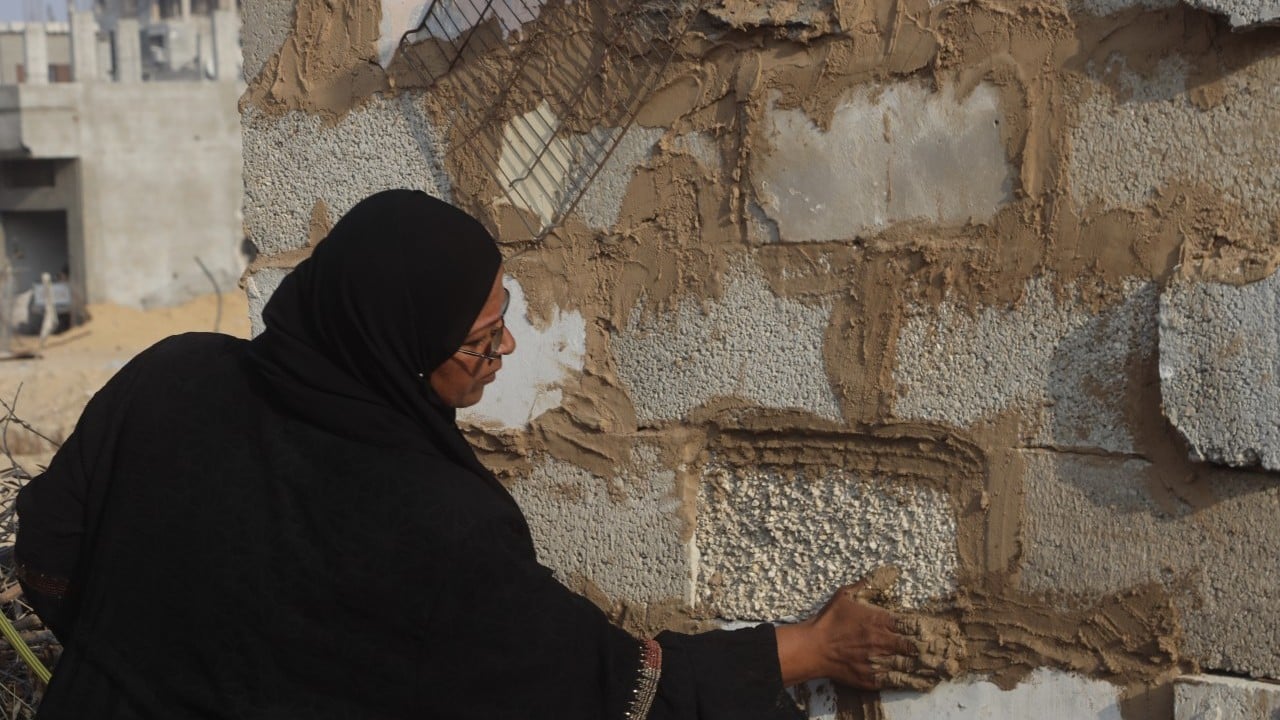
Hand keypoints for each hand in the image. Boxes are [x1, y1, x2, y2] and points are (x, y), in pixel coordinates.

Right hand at [776, 572, 959, 691]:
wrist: (812, 648)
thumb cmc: (830, 620)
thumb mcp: (848, 594)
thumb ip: (871, 583)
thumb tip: (891, 570)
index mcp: (879, 621)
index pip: (913, 625)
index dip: (934, 629)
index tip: (950, 631)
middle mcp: (882, 643)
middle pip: (917, 647)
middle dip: (938, 649)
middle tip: (957, 651)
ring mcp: (878, 663)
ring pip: (911, 666)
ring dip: (932, 667)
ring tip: (950, 668)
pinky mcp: (872, 679)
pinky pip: (898, 681)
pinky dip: (915, 681)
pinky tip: (928, 681)